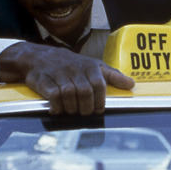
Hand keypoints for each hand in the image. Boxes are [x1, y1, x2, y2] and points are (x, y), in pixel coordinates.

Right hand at [0, 42, 134, 115]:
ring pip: (69, 94)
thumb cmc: (72, 64)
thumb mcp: (93, 66)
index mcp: (89, 66)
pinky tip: (57, 110)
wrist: (38, 57)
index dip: (100, 100)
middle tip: (85, 113)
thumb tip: (132, 84)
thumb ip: (112, 75)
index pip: (99, 85)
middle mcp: (74, 69)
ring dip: (71, 108)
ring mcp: (58, 74)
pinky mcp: (43, 81)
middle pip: (84, 92)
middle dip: (86, 107)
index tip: (98, 109)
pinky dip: (56, 106)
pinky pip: (52, 96)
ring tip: (72, 111)